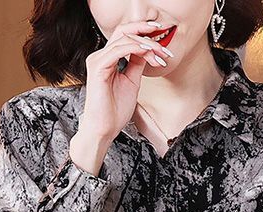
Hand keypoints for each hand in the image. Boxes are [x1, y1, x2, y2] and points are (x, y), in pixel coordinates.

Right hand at [77, 20, 173, 144]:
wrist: (104, 129)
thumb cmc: (114, 111)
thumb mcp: (132, 82)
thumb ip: (137, 65)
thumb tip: (148, 51)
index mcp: (107, 59)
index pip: (125, 36)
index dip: (144, 34)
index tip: (162, 40)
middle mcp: (101, 56)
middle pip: (124, 31)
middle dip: (146, 32)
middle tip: (164, 41)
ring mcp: (98, 60)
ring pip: (124, 38)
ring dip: (146, 44)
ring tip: (160, 53)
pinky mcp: (98, 67)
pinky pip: (119, 50)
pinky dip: (135, 48)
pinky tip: (148, 53)